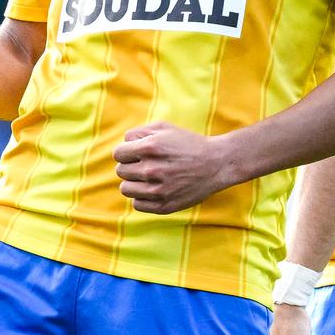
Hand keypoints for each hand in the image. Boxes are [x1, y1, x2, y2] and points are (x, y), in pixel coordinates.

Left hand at [113, 123, 239, 212]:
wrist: (217, 164)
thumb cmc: (189, 144)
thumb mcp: (165, 128)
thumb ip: (139, 132)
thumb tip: (123, 144)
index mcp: (150, 148)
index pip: (118, 153)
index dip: (126, 152)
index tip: (136, 154)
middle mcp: (151, 170)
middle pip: (121, 171)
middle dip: (131, 166)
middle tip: (147, 165)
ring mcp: (157, 190)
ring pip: (126, 189)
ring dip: (134, 183)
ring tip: (149, 178)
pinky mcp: (164, 206)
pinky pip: (137, 204)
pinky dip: (143, 198)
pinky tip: (155, 190)